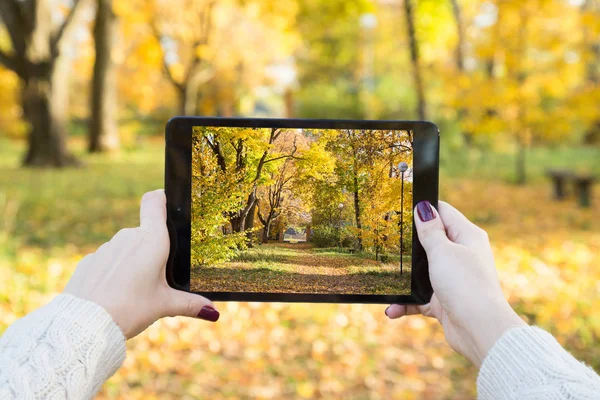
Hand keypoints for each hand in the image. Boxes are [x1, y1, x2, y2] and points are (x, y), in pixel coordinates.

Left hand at [64, 189, 218, 338]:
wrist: (85, 324)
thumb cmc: (130, 309)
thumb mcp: (164, 305)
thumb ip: (190, 304)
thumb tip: (213, 312)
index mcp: (151, 240)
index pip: (155, 201)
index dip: (162, 199)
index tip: (169, 205)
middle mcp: (128, 237)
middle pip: (145, 232)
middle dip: (152, 249)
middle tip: (159, 275)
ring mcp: (106, 248)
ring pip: (126, 248)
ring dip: (133, 261)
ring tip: (135, 290)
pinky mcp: (90, 261)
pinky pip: (108, 261)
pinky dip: (114, 272)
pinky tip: (115, 293)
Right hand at [386, 201, 525, 366]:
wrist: (479, 330)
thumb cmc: (466, 285)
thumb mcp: (443, 252)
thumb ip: (430, 230)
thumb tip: (424, 208)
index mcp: (467, 236)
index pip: (444, 213)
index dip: (424, 209)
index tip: (400, 209)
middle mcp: (462, 255)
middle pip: (430, 241)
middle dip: (409, 244)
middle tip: (387, 240)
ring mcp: (453, 278)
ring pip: (422, 271)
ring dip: (405, 278)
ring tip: (385, 277)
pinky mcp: (444, 300)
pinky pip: (420, 297)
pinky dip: (406, 302)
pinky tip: (392, 308)